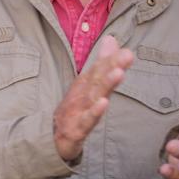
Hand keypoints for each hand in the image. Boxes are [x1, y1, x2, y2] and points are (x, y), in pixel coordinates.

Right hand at [53, 36, 133, 161]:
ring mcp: (78, 112)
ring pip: (93, 97)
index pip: (99, 70)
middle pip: (97, 79)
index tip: (127, 51)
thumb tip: (111, 39)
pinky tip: (103, 103)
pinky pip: (86, 121)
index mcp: (85, 86)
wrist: (51, 139)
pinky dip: (94, 112)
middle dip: (111, 66)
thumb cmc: (73, 110)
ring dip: (105, 85)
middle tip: (127, 55)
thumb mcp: (87, 86)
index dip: (112, 60)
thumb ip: (102, 63)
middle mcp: (82, 96)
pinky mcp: (76, 130)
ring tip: (119, 73)